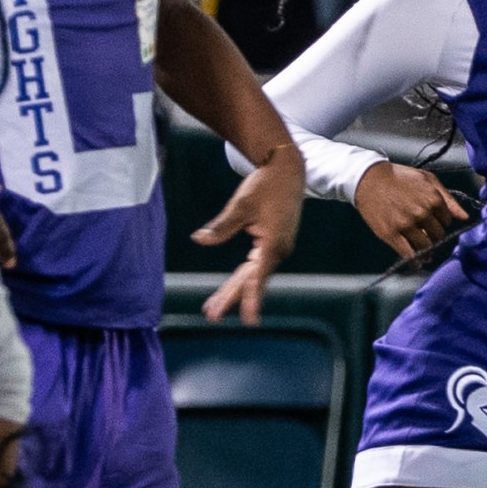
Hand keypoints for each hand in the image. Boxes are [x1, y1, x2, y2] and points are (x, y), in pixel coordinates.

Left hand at [191, 144, 304, 321]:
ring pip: (252, 274)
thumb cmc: (266, 184)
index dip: (251, 298)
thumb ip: (222, 226)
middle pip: (252, 280)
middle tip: (212, 314)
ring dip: (235, 290)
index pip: (258, 276)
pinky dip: (243, 277)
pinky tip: (232, 288)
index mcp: (273, 243)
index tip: (248, 318)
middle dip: (232, 297)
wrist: (287, 169)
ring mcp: (277, 248)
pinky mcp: (273, 243)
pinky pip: (256, 266)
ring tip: (214, 307)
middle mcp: (278, 250)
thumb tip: (199, 239)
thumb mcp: (241, 204)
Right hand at [354, 163, 470, 259]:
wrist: (369, 179)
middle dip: (434, 236)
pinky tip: (416, 262)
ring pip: (426, 247)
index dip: (441, 222)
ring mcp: (406, 225)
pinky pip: (408, 254)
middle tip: (427, 235)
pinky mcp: (391, 234)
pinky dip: (414, 261)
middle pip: (438, 235)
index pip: (447, 221)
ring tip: (425, 252)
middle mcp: (422, 213)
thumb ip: (448, 199)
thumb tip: (465, 217)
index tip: (433, 222)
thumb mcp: (428, 180)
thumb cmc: (400, 177)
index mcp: (433, 199)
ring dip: (427, 251)